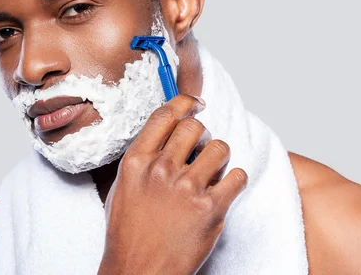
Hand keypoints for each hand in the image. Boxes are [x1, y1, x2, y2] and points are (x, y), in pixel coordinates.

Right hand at [98, 94, 247, 274]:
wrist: (138, 270)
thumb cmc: (128, 234)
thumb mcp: (122, 188)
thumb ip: (143, 160)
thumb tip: (164, 138)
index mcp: (137, 161)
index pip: (165, 116)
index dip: (185, 103)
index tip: (195, 103)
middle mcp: (161, 169)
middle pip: (195, 127)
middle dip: (203, 136)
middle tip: (202, 150)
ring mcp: (186, 188)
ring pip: (220, 148)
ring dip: (220, 159)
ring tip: (212, 175)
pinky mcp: (211, 208)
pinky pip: (237, 177)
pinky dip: (234, 182)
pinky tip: (222, 193)